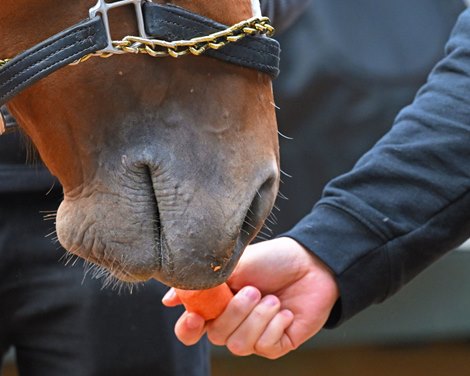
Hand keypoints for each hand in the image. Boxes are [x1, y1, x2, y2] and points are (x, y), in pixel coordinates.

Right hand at [162, 237, 338, 358]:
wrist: (312, 264)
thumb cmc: (273, 259)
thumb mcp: (236, 264)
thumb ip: (204, 282)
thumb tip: (169, 299)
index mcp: (219, 303)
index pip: (191, 327)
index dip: (188, 328)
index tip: (196, 317)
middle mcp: (234, 322)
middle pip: (215, 336)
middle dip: (234, 313)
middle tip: (253, 290)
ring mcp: (255, 335)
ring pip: (238, 346)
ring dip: (256, 318)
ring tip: (272, 299)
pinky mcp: (276, 344)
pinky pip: (264, 347)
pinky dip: (274, 326)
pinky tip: (286, 311)